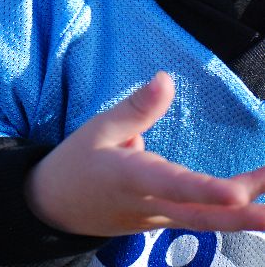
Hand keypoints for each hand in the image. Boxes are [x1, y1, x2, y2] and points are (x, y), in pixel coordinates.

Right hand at [24, 71, 264, 236]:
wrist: (55, 207)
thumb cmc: (77, 163)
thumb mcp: (98, 128)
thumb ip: (137, 108)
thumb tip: (167, 78)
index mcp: (131, 178)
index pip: (175, 187)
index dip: (208, 192)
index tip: (239, 193)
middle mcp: (151, 205)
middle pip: (205, 217)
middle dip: (246, 215)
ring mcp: (160, 219)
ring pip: (208, 220)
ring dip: (246, 213)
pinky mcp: (164, 220)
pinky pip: (202, 218)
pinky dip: (230, 211)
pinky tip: (255, 201)